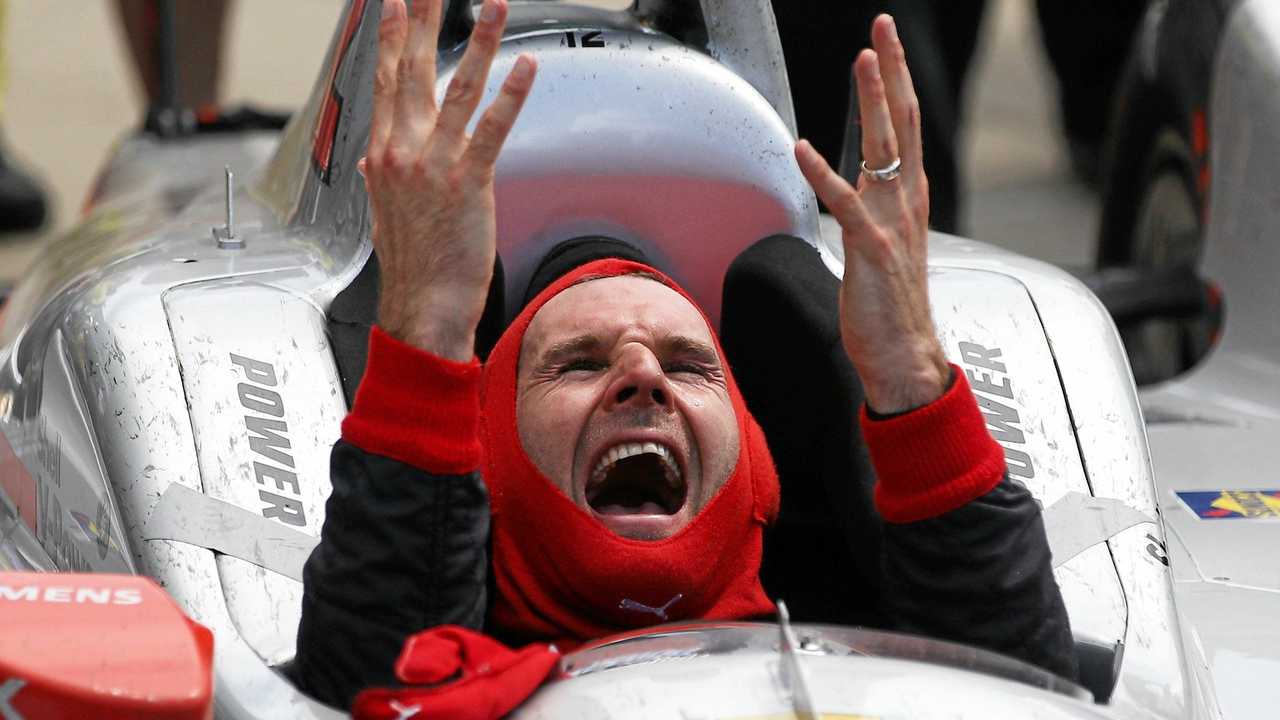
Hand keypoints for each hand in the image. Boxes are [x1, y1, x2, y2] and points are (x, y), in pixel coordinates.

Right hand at [364, 0, 536, 360]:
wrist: (423, 306)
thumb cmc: (413, 265)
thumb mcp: (387, 211)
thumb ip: (388, 175)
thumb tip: (380, 157)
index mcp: (384, 156)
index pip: (384, 82)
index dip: (391, 38)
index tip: (394, 3)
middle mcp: (403, 152)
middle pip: (413, 71)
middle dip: (424, 21)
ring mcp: (434, 165)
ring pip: (457, 89)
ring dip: (479, 42)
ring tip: (494, 6)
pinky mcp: (467, 183)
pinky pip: (491, 129)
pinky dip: (510, 95)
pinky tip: (525, 67)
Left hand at [795, 14, 948, 413]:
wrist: (905, 355)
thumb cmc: (890, 307)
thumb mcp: (883, 245)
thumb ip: (873, 209)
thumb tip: (857, 187)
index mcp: (909, 198)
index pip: (904, 127)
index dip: (895, 82)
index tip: (885, 43)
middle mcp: (907, 202)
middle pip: (902, 122)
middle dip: (892, 71)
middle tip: (883, 26)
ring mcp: (893, 223)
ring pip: (884, 149)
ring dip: (873, 102)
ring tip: (864, 60)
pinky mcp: (872, 250)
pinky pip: (846, 204)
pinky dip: (823, 174)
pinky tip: (802, 148)